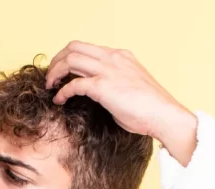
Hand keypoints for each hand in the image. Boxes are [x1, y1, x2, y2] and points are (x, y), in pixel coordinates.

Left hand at [44, 41, 197, 161]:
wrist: (164, 115)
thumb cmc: (151, 108)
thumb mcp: (131, 86)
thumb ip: (113, 83)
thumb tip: (97, 94)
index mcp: (120, 56)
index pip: (88, 48)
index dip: (70, 57)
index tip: (63, 71)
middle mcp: (113, 58)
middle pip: (74, 47)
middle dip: (57, 59)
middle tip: (51, 76)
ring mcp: (108, 70)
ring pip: (70, 59)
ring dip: (55, 72)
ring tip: (50, 85)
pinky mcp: (103, 87)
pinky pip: (73, 84)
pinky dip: (62, 92)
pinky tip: (59, 100)